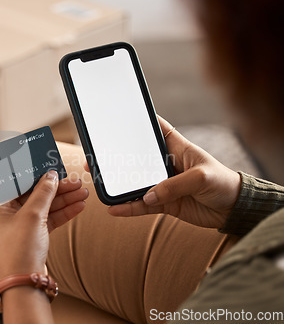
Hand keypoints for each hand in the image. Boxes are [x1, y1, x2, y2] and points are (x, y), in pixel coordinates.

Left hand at [0, 171, 88, 277]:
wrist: (25, 283)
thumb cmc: (19, 250)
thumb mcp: (32, 216)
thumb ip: (43, 193)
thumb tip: (51, 175)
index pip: (16, 181)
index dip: (34, 171)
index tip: (50, 164)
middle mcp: (7, 213)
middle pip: (33, 192)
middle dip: (56, 187)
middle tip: (75, 181)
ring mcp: (20, 224)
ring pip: (44, 205)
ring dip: (64, 199)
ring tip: (83, 193)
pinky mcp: (33, 234)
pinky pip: (49, 218)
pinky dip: (63, 212)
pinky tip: (79, 206)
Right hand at [85, 116, 240, 228]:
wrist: (233, 210)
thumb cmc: (223, 183)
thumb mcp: (201, 177)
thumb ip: (174, 185)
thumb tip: (148, 195)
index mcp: (176, 147)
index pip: (154, 129)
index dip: (138, 123)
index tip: (116, 119)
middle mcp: (166, 163)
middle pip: (136, 159)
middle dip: (117, 158)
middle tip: (96, 159)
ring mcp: (162, 184)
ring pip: (135, 183)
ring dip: (118, 185)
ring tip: (99, 184)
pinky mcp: (163, 203)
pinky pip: (141, 205)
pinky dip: (128, 207)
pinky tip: (114, 209)